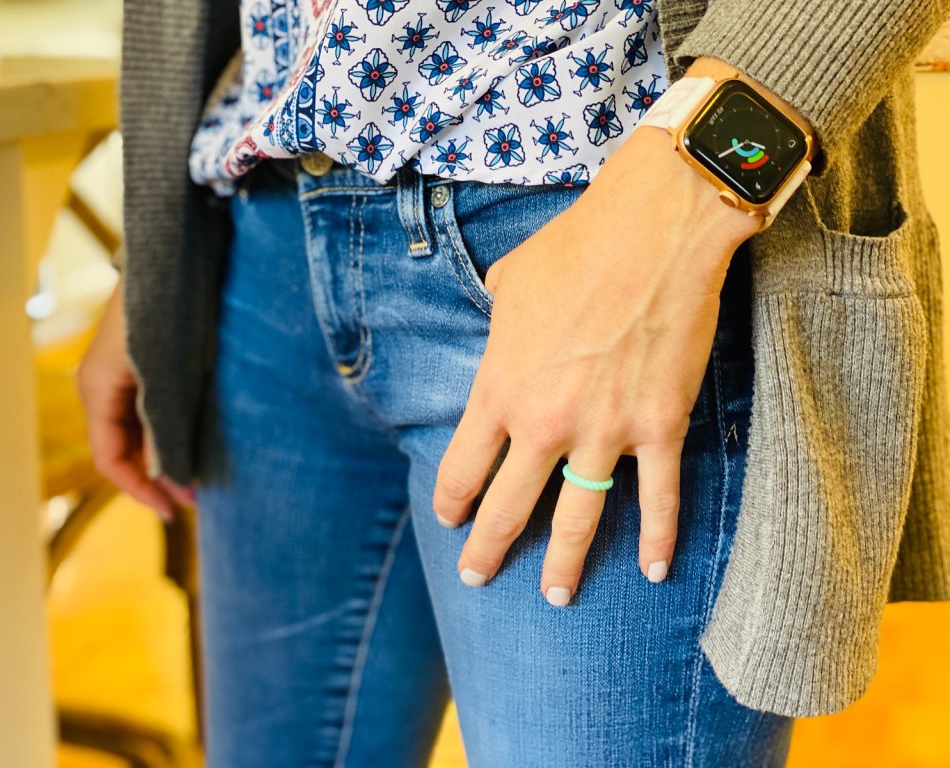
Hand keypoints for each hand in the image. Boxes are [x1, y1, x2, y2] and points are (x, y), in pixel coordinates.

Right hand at [76, 281, 195, 520]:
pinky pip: (150, 412)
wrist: (174, 260)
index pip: (111, 460)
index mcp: (97, 391)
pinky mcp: (143, 366)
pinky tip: (197, 445)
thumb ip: (167, 429)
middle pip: (124, 450)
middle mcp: (101, 387)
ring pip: (139, 433)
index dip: (141, 490)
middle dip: (158, 478)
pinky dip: (171, 433)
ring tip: (202, 477)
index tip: (174, 510)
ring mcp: (121, 376)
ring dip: (166, 457)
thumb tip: (175, 479)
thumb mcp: (166, 380)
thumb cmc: (167, 315)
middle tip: (198, 499)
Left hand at [431, 125, 757, 604]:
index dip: (453, 503)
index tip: (451, 521)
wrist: (652, 232)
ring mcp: (605, 432)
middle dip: (488, 549)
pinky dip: (657, 538)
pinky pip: (658, 498)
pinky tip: (652, 570)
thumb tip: (500, 328)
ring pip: (579, 519)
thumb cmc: (573, 249)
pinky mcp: (659, 427)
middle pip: (508, 507)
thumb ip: (496, 324)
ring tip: (557, 597)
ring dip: (564, 565)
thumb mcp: (509, 284)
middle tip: (478, 578)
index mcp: (499, 388)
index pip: (463, 468)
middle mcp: (544, 423)